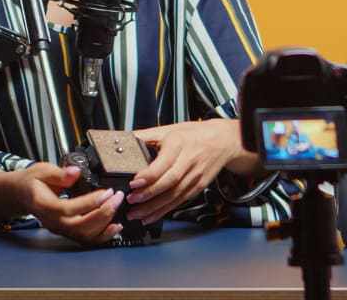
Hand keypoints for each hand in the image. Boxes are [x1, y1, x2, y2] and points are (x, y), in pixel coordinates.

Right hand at [0, 163, 123, 245]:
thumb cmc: (31, 182)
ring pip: (84, 235)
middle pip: (80, 226)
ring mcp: (60, 229)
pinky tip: (114, 227)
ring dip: (105, 223)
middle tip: (117, 197)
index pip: (69, 209)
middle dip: (103, 212)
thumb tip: (75, 172)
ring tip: (117, 208)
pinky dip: (102, 235)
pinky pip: (86, 238)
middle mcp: (52, 222)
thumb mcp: (41, 170)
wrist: (21, 194)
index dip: (89, 202)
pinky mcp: (67, 231)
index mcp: (44, 206)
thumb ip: (59, 173)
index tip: (106, 192)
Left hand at [125, 119, 242, 224]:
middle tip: (131, 201)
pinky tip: (151, 216)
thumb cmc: (194, 134)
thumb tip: (124, 141)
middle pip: (169, 182)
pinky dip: (164, 211)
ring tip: (136, 214)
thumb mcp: (169, 129)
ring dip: (154, 208)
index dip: (149, 175)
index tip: (134, 182)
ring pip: (174, 196)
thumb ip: (146, 135)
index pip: (164, 163)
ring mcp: (195, 176)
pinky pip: (179, 201)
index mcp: (179, 144)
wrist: (222, 141)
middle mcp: (189, 161)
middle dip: (149, 194)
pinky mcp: (198, 187)